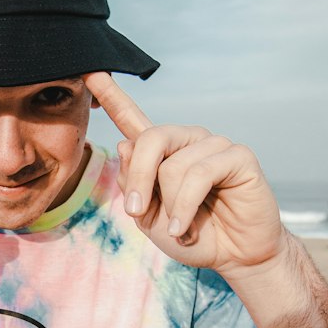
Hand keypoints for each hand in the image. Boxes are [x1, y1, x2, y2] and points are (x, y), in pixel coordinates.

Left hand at [84, 72, 284, 274]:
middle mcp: (186, 141)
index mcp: (161, 152)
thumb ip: (134, 183)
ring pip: (173, 166)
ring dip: (171, 207)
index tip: (89, 70)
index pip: (132, 117)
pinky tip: (186, 228)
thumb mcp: (149, 217)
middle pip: (150, 139)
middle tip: (137, 212)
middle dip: (139, 180)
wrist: (234, 257)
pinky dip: (186, 207)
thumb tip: (125, 143)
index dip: (111, 95)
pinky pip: (200, 174)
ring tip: (180, 228)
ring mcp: (214, 145)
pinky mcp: (238, 155)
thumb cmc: (191, 236)